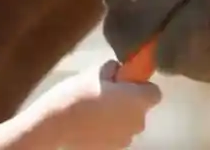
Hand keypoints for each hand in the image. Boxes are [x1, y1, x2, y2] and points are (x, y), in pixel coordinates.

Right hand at [23, 60, 162, 148]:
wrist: (55, 126)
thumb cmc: (77, 95)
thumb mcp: (96, 73)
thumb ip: (114, 70)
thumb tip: (118, 70)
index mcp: (139, 100)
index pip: (154, 92)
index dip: (141, 86)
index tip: (125, 83)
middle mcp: (138, 122)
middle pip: (140, 110)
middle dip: (127, 102)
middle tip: (106, 95)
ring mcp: (126, 139)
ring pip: (127, 124)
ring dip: (117, 117)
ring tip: (94, 111)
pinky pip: (115, 136)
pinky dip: (107, 130)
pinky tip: (89, 124)